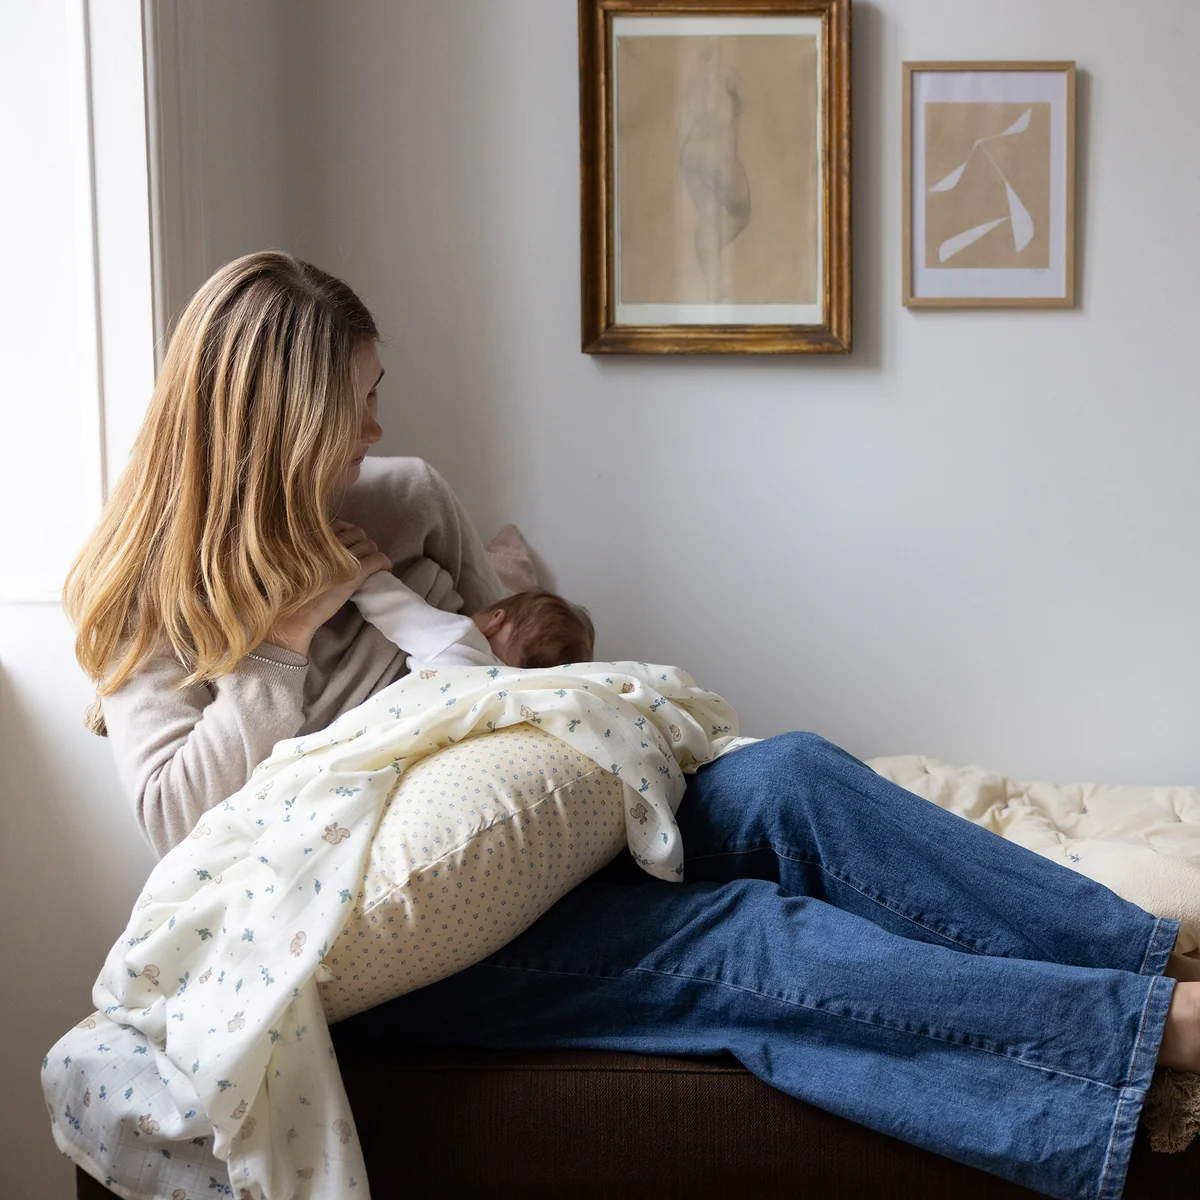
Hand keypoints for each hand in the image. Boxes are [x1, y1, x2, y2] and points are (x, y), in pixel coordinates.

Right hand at [266, 520, 391, 654]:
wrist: (291, 615)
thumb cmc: (287, 592)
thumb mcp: (289, 561)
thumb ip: (303, 549)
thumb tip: (318, 545)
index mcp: (311, 538)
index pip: (339, 525)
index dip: (346, 533)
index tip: (346, 544)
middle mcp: (328, 543)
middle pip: (357, 533)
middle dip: (361, 543)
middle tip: (360, 556)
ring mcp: (343, 557)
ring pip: (370, 545)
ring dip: (372, 553)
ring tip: (370, 565)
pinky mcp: (355, 573)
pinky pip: (378, 559)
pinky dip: (384, 562)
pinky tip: (384, 569)